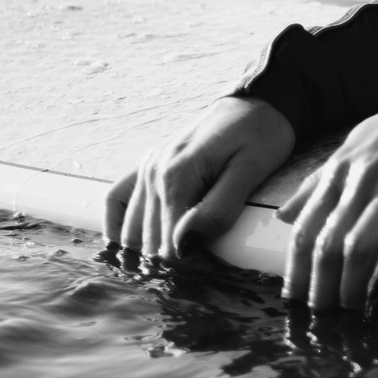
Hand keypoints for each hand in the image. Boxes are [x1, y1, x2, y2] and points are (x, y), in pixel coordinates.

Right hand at [104, 95, 296, 261]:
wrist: (258, 103)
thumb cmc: (261, 135)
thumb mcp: (251, 170)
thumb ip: (219, 209)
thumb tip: (184, 246)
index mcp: (177, 177)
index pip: (170, 245)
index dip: (191, 268)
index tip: (215, 273)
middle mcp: (154, 173)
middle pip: (151, 243)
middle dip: (174, 265)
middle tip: (203, 274)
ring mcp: (148, 167)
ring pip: (132, 230)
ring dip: (149, 254)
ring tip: (178, 268)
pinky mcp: (148, 164)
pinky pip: (116, 199)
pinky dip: (117, 226)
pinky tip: (128, 247)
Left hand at [278, 98, 377, 312]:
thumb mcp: (355, 145)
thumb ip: (319, 181)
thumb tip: (284, 215)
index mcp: (340, 168)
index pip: (306, 227)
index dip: (296, 269)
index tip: (295, 297)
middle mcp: (361, 176)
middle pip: (327, 243)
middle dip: (320, 287)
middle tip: (323, 315)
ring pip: (359, 245)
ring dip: (351, 286)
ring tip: (351, 310)